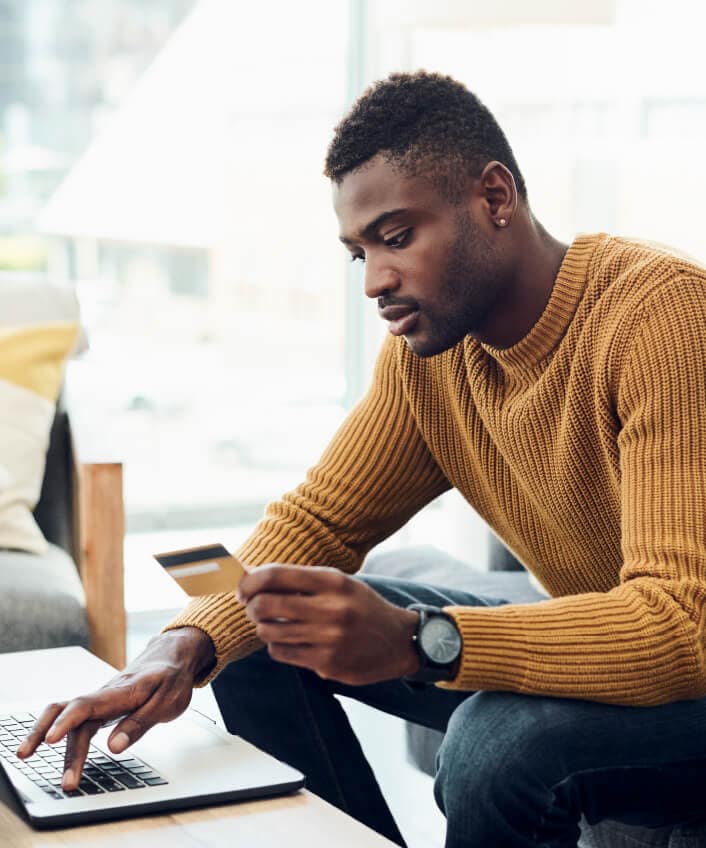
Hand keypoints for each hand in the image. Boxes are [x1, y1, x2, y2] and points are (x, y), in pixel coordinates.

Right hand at [15, 626, 214, 790]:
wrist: (171, 656)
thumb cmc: (171, 677)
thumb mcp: (168, 702)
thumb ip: (140, 723)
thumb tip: (114, 747)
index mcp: (122, 691)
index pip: (87, 705)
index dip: (67, 722)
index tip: (51, 740)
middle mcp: (105, 694)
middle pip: (71, 714)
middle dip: (58, 743)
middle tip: (63, 779)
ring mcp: (100, 700)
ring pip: (66, 713)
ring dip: (46, 732)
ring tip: (26, 754)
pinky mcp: (100, 706)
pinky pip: (74, 717)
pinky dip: (57, 729)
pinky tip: (45, 743)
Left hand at [238, 564, 419, 685]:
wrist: (398, 641)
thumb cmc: (360, 606)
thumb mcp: (337, 583)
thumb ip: (298, 580)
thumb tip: (251, 576)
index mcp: (332, 581)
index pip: (274, 575)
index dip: (249, 582)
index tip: (243, 588)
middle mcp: (331, 608)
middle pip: (265, 604)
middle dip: (251, 606)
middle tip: (253, 607)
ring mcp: (329, 639)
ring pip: (269, 631)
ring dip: (264, 627)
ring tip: (274, 623)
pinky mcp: (327, 664)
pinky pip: (282, 652)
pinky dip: (277, 645)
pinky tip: (289, 639)